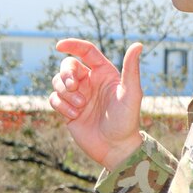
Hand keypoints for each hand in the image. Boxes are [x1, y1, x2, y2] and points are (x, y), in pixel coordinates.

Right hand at [49, 39, 144, 169]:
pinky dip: (61, 106)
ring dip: (66, 93)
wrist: (115, 148)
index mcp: (104, 73)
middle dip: (66, 74)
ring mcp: (77, 96)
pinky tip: (75, 116)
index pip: (86, 51)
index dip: (72, 45)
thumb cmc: (127, 121)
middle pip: (68, 66)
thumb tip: (138, 44)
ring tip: (81, 107)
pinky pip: (54, 99)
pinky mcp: (67, 109)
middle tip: (74, 87)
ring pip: (58, 82)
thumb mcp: (131, 94)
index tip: (59, 46)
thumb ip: (131, 69)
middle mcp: (89, 82)